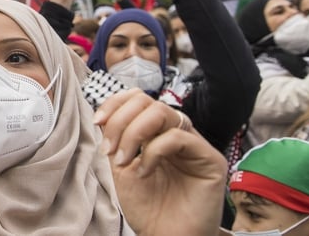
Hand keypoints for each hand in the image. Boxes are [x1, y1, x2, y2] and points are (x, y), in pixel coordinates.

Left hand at [94, 89, 225, 235]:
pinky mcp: (210, 159)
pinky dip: (153, 151)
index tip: (98, 121)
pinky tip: (144, 171)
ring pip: (162, 112)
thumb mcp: (122, 167)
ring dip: (134, 134)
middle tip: (110, 149)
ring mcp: (194, 144)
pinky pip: (178, 137)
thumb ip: (116, 139)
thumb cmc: (147, 208)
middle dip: (121, 120)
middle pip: (148, 101)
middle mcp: (177, 133)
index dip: (115, 104)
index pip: (138, 99)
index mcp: (156, 133)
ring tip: (125, 161)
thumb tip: (104, 114)